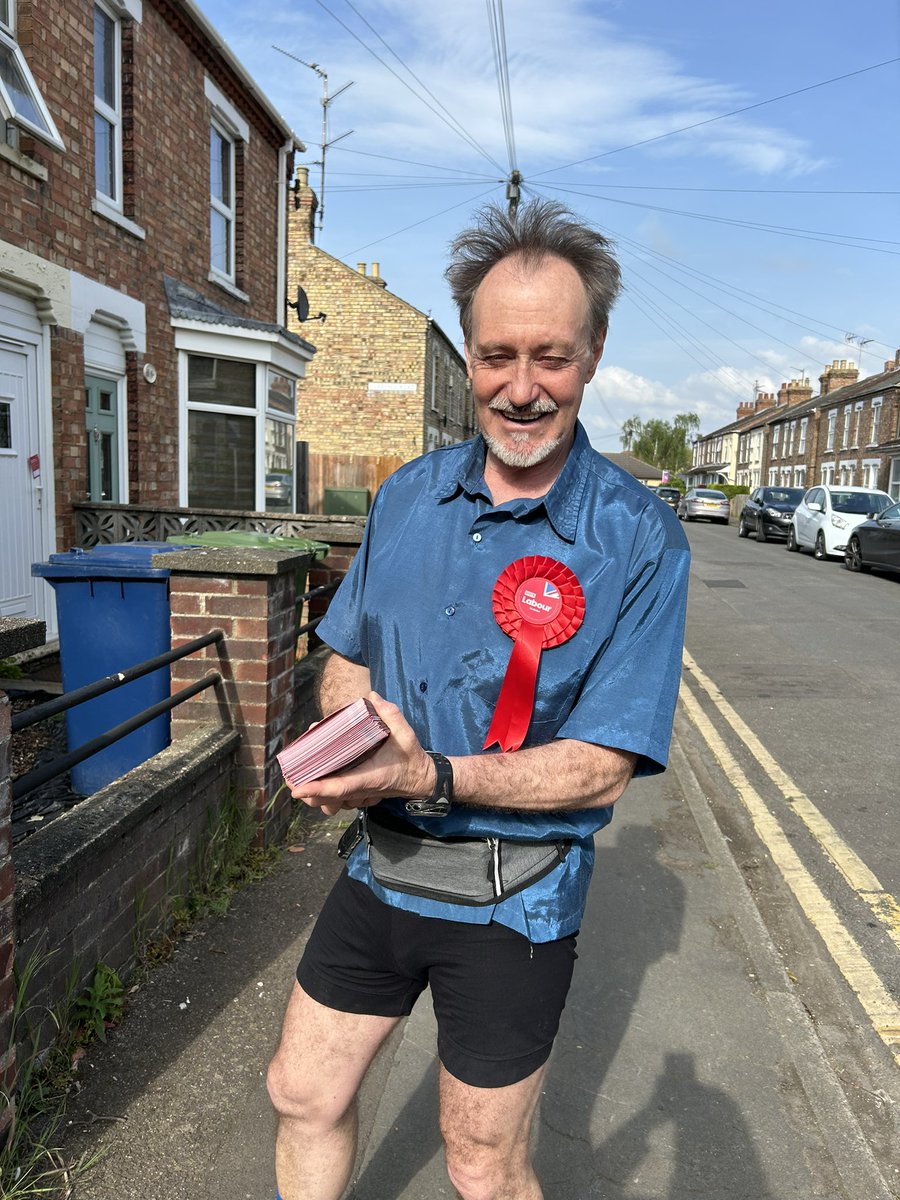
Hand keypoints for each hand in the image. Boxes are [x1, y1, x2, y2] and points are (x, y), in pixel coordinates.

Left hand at [292, 692, 433, 816]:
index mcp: (369, 776)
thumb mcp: (406, 734)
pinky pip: (333, 799)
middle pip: (325, 799)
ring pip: (327, 802)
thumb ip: (391, 715)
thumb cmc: (411, 757)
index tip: (297, 788)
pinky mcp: (356, 795)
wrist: (420, 779)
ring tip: (298, 773)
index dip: (317, 788)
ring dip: (311, 792)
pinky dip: (320, 793)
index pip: (339, 786)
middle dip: (305, 790)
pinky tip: (313, 777)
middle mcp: (360, 790)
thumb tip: (372, 697)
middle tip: (290, 773)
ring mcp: (357, 795)